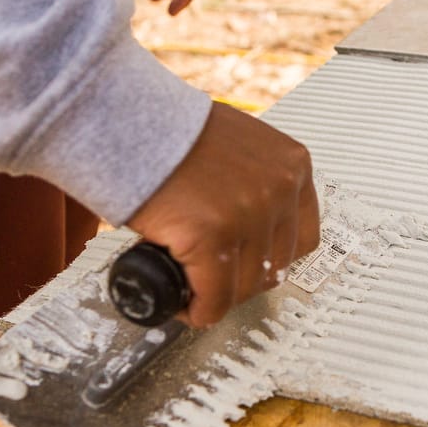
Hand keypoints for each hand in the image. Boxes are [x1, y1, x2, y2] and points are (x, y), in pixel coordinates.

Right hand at [127, 102, 320, 327]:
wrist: (124, 117)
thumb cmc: (168, 131)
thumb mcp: (237, 146)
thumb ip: (253, 183)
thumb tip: (251, 232)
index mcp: (291, 165)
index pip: (303, 236)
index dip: (270, 258)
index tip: (248, 264)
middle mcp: (279, 188)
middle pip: (275, 266)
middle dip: (242, 279)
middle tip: (214, 278)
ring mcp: (248, 213)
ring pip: (244, 287)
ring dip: (217, 295)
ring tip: (194, 285)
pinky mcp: (212, 237)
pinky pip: (214, 297)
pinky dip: (198, 309)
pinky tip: (184, 302)